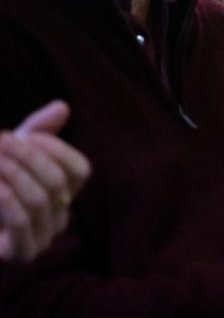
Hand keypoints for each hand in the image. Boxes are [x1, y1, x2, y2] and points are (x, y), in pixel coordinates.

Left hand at [0, 100, 90, 261]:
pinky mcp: (22, 253)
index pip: (80, 170)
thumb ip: (38, 130)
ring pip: (41, 199)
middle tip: (2, 139)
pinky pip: (23, 222)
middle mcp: (60, 217)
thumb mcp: (13, 153)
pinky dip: (7, 199)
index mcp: (64, 194)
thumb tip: (63, 106)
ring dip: (12, 173)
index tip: (27, 135)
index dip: (57, 149)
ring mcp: (44, 238)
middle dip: (28, 157)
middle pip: (58, 182)